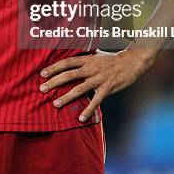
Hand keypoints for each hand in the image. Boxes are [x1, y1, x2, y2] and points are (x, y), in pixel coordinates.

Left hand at [39, 49, 153, 122]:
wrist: (131, 62)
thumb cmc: (112, 59)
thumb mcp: (96, 55)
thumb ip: (84, 58)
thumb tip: (71, 59)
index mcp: (87, 59)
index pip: (67, 62)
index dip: (54, 68)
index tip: (42, 74)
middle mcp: (91, 68)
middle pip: (69, 75)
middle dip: (54, 82)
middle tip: (42, 89)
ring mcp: (99, 79)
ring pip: (79, 89)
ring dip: (66, 97)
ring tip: (55, 104)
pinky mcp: (107, 89)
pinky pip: (96, 101)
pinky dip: (88, 110)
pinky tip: (81, 118)